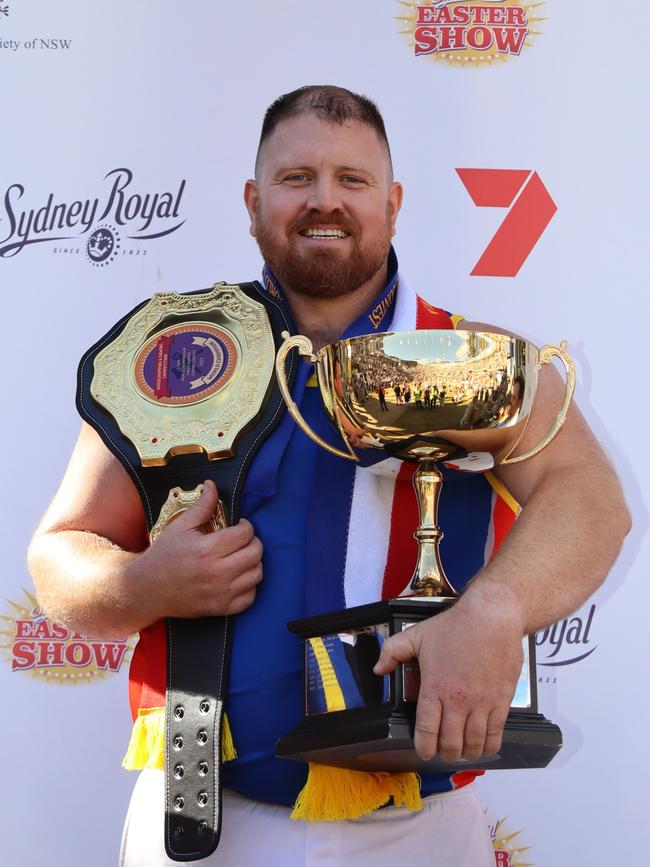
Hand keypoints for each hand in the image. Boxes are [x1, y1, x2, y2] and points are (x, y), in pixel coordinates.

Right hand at [131, 480, 262, 621]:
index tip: (239, 526)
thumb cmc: (163, 556)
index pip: (245, 534)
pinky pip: (250, 597)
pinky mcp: (221, 609)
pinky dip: (249, 586)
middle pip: (256, 553)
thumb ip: (201, 506)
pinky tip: (238, 577)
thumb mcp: (179, 527)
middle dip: (252, 542)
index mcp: (207, 550)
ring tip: (240, 557)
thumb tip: (212, 485)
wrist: (146, 590)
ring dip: (253, 562)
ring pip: (257, 574)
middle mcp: (217, 573)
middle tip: (241, 540)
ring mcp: (220, 594)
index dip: (246, 526)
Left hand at [374, 582, 524, 761]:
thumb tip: (378, 669)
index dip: (424, 748)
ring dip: (466, 753)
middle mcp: (458, 700)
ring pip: (473, 744)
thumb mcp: (416, 635)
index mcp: (434, 687)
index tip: (424, 750)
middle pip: (450, 744)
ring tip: (461, 750)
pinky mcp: (501, 701)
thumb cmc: (456, 626)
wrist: (491, 617)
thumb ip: (392, 652)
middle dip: (444, 753)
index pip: (427, 731)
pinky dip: (488, 747)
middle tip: (442, 750)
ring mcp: (482, 703)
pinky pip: (496, 735)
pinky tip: (483, 745)